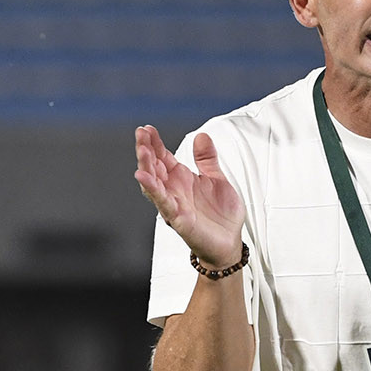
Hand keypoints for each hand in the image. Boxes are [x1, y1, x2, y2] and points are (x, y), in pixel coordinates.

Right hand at [135, 125, 246, 269]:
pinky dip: (153, 190)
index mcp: (181, 179)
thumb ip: (207, 159)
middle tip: (141, 133)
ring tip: (142, 150)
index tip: (147, 128)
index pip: (163, 157)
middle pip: (154, 167)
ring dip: (146, 167)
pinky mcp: (178, 219)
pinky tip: (143, 177)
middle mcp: (174, 190)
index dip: (155, 143)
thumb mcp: (217, 179)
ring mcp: (174, 204)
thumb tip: (201, 136)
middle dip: (146, 150)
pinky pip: (162, 203)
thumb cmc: (221, 215)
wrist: (230, 241)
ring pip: (154, 184)